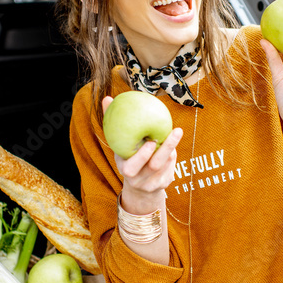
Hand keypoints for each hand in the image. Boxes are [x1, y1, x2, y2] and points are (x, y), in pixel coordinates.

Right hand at [102, 96, 182, 213]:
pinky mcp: (164, 184)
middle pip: (154, 166)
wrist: (138, 184)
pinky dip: (173, 155)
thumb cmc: (127, 154)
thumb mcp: (119, 142)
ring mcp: (152, 184)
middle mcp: (138, 180)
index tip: (151, 141)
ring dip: (171, 148)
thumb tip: (107, 98)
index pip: (131, 167)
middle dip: (166, 148)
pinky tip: (172, 145)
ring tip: (175, 132)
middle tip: (175, 131)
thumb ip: (112, 122)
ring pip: (166, 165)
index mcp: (125, 170)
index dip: (142, 156)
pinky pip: (172, 168)